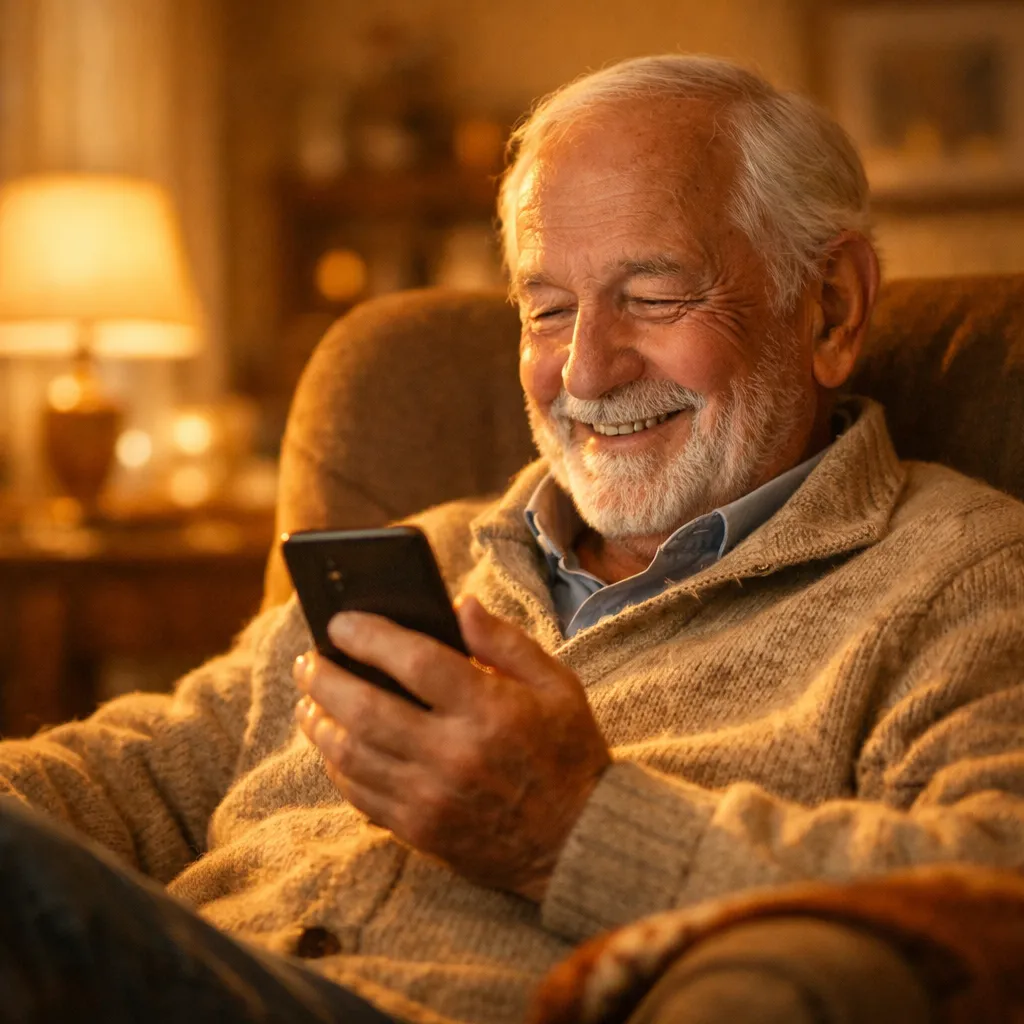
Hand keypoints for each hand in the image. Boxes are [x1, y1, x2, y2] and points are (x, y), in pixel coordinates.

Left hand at [293, 595, 610, 901]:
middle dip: (326, 677)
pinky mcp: (419, 830)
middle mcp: (454, 754)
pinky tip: (331, 743)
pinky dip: (336, 765)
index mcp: (490, 710)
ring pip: (351, 754)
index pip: (415, 661)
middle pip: (366, 708)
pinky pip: (359, 794)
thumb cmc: (567, 751)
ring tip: (308, 698)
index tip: (340, 622)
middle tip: (308, 659)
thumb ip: (505, 641)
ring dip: (319, 722)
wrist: (577, 841)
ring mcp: (431, 797)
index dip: (370, 637)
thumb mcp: (555, 684)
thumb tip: (459, 604)